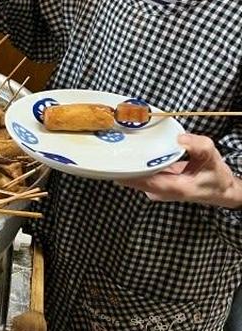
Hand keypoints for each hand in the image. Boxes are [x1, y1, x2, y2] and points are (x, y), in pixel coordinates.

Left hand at [120, 133, 241, 208]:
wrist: (220, 190)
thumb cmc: (215, 175)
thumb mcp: (212, 158)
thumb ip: (198, 146)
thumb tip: (180, 138)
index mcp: (175, 188)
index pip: (143, 181)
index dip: (126, 171)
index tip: (113, 160)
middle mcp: (161, 191)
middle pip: (133, 178)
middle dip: (123, 163)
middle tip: (111, 144)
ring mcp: (156, 189)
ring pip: (134, 176)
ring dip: (126, 163)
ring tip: (115, 144)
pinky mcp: (154, 185)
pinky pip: (139, 174)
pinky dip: (133, 163)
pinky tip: (127, 151)